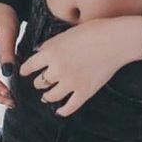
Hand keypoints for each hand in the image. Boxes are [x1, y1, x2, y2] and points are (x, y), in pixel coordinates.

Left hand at [18, 14, 141, 116]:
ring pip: (51, 96)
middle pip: (39, 83)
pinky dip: (62, 111)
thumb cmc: (94, 30)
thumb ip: (51, 44)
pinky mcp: (85, 91)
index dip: (25, 70)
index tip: (24, 72)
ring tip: (46, 97)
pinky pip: (69, 107)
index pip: (29, 66)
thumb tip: (39, 52)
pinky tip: (59, 111)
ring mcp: (72, 82)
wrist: (117, 40)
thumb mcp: (67, 33)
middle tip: (40, 82)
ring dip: (47, 97)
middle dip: (38, 82)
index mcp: (51, 52)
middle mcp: (58, 69)